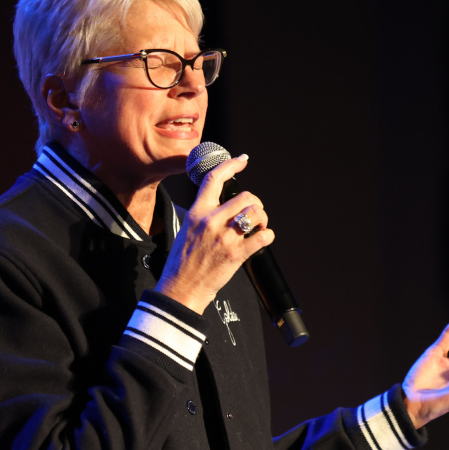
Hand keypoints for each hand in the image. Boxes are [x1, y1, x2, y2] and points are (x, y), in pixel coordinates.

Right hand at [155, 154, 274, 313]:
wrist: (180, 288)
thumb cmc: (182, 263)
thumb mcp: (186, 229)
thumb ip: (203, 215)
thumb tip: (222, 206)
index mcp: (197, 212)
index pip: (214, 179)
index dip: (231, 165)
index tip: (242, 160)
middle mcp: (211, 221)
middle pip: (245, 197)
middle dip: (256, 204)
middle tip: (255, 215)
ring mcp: (224, 237)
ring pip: (256, 213)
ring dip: (262, 219)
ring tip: (259, 227)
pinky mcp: (235, 255)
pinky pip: (262, 237)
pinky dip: (268, 236)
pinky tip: (263, 239)